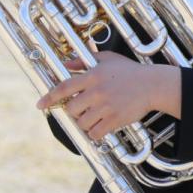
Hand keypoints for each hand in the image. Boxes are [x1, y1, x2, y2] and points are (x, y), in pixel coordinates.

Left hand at [35, 51, 180, 140]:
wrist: (152, 85)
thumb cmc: (129, 71)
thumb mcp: (107, 59)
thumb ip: (84, 61)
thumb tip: (65, 64)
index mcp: (93, 75)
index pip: (64, 87)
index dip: (49, 97)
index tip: (40, 105)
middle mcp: (97, 91)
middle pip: (71, 109)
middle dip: (74, 111)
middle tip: (83, 108)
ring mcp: (106, 107)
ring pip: (82, 123)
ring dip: (85, 122)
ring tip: (94, 117)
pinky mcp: (114, 119)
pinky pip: (95, 133)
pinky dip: (95, 132)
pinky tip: (101, 126)